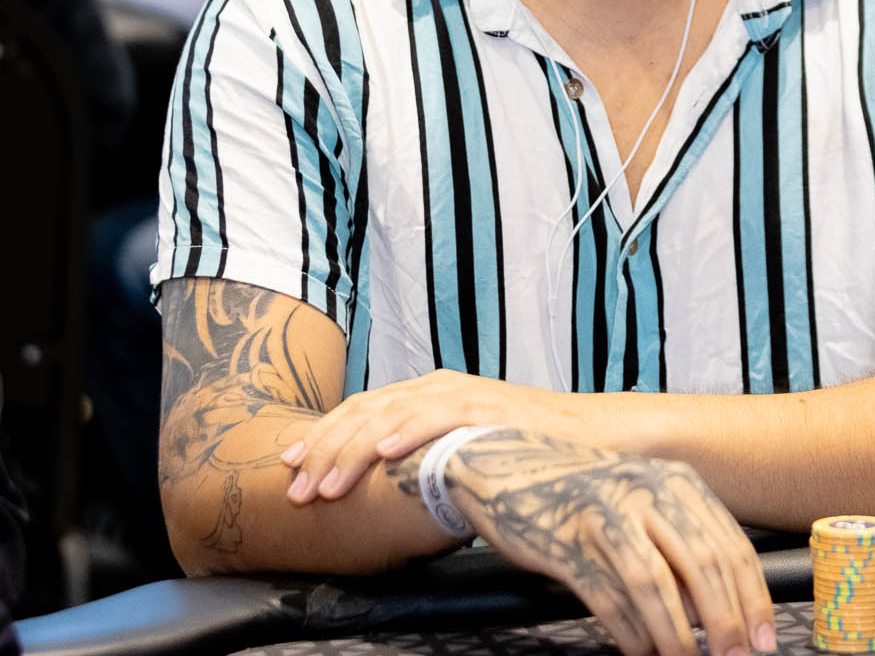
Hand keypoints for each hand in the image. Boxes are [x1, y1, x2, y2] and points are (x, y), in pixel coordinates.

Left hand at [280, 368, 596, 502]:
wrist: (585, 433)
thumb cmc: (522, 450)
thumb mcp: (462, 449)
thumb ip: (428, 457)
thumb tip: (388, 487)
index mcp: (428, 394)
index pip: (362, 409)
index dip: (322, 436)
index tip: (289, 464)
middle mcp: (437, 387)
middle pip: (364, 410)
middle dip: (323, 449)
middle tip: (295, 486)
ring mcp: (459, 394)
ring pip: (390, 415)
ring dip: (352, 451)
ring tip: (325, 485)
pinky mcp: (484, 408)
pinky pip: (437, 416)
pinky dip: (406, 431)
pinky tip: (382, 453)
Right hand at [444, 428, 776, 655]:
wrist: (507, 467)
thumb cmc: (584, 496)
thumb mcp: (643, 503)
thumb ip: (682, 544)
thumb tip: (719, 611)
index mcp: (675, 481)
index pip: (730, 545)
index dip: (753, 598)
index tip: (762, 639)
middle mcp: (643, 490)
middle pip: (699, 564)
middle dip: (724, 622)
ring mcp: (603, 513)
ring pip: (654, 583)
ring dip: (676, 635)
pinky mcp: (565, 541)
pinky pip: (607, 596)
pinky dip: (629, 632)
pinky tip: (640, 651)